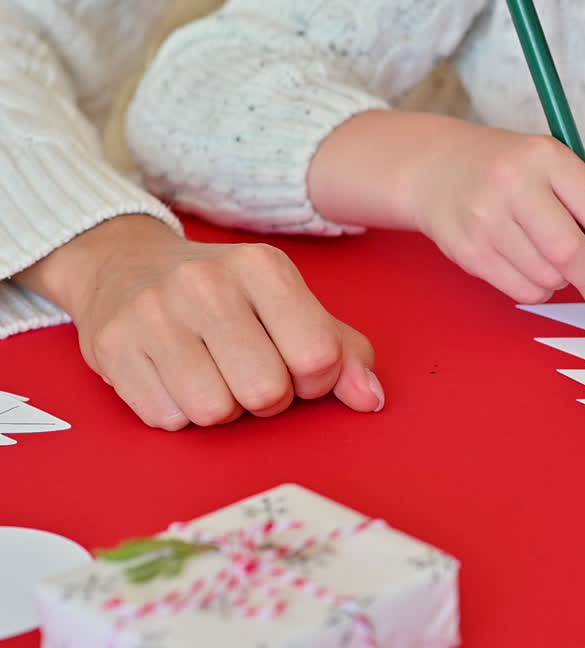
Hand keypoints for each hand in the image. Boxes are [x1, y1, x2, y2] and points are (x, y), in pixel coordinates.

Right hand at [15, 216, 381, 429]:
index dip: (314, 379)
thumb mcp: (290, 306)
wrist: (123, 266)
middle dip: (266, 397)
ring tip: (210, 372)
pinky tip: (171, 376)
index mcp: (263, 267)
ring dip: (221, 408)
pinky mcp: (113, 345)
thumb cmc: (225, 297)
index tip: (295, 364)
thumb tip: (371, 399)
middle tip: (247, 371)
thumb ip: (342, 351)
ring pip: (215, 411)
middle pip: (267, 392)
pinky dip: (177, 411)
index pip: (318, 356)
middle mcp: (206, 282)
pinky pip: (169, 419)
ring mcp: (154, 312)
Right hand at [309, 111, 584, 317]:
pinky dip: (537, 289)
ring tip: (550, 257)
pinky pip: (521, 290)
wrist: (436, 168)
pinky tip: (528, 264)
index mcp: (547, 158)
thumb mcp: (551, 167)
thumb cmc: (508, 171)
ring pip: (547, 277)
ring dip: (562, 281)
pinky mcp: (468, 249)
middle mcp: (514, 184)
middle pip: (572, 252)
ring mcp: (486, 218)